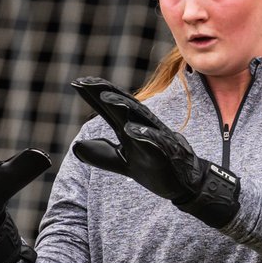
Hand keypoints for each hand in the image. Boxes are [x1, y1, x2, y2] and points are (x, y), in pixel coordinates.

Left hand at [70, 77, 239, 227]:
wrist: (185, 181)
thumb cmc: (155, 167)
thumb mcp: (123, 162)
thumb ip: (102, 154)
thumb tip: (76, 148)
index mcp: (130, 128)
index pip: (109, 108)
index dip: (93, 95)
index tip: (76, 83)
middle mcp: (142, 127)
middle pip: (122, 104)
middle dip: (105, 91)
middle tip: (86, 81)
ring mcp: (156, 137)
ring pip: (138, 117)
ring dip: (122, 106)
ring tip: (105, 98)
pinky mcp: (168, 150)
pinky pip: (156, 141)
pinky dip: (144, 134)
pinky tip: (130, 129)